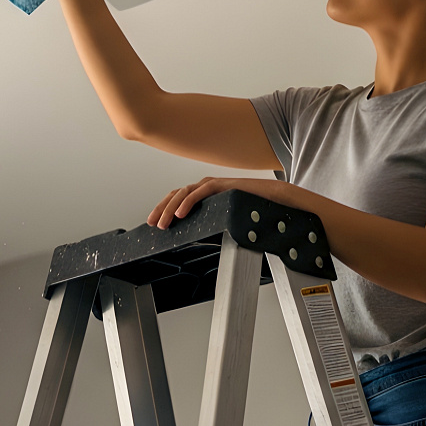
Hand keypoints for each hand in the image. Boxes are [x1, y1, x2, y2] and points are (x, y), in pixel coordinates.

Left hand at [148, 177, 292, 228]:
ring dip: (170, 208)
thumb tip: (198, 241)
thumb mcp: (224, 219)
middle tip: (153, 223)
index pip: (177, 199)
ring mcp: (213, 184)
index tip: (153, 223)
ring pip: (183, 192)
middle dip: (161, 209)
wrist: (273, 201)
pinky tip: (180, 213)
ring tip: (163, 222)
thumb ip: (210, 224)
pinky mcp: (222, 184)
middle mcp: (205, 187)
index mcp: (204, 194)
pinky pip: (200, 192)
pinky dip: (188, 202)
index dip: (163, 209)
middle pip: (175, 194)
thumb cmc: (251, 210)